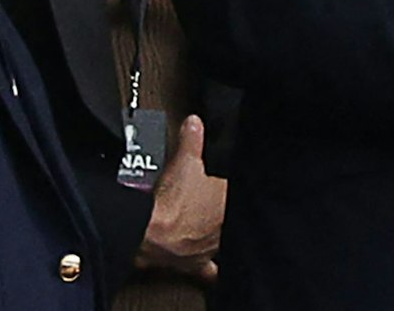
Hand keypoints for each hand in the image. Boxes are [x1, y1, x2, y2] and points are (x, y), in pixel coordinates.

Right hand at [136, 114, 227, 283]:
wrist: (149, 234)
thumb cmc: (170, 202)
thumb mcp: (184, 162)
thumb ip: (192, 140)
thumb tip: (195, 123)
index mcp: (230, 202)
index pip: (244, 190)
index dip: (237, 185)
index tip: (231, 180)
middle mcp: (226, 227)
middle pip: (235, 214)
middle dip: (229, 207)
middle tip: (215, 199)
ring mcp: (213, 246)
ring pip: (227, 239)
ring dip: (222, 231)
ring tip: (216, 223)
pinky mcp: (196, 263)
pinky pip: (210, 270)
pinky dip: (211, 268)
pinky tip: (214, 267)